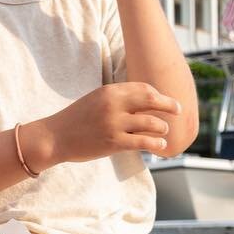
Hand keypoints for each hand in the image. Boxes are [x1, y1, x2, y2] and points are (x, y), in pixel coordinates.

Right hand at [32, 82, 180, 165]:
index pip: (142, 88)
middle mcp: (113, 105)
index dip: (157, 94)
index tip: (163, 101)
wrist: (55, 137)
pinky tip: (161, 145)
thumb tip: (143, 101)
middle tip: (178, 110)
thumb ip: (117, 98)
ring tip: (164, 130)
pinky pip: (142, 142)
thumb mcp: (96, 100)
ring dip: (162, 127)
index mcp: (109, 91)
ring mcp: (114, 124)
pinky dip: (156, 143)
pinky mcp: (114, 142)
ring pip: (150, 123)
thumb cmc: (77, 119)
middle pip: (150, 100)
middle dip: (168, 104)